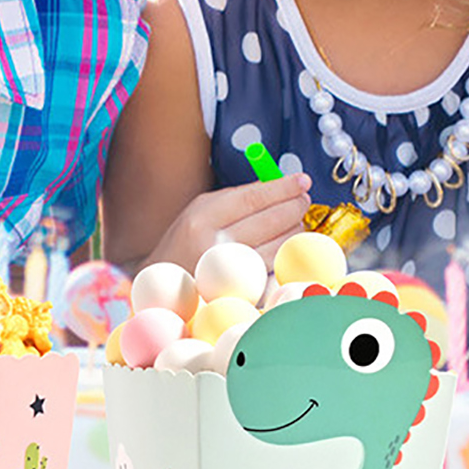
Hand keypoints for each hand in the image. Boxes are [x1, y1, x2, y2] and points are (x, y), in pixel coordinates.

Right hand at [142, 175, 311, 272]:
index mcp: (203, 217)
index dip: (282, 187)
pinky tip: (287, 240)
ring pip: (278, 244)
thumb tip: (277, 185)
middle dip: (294, 206)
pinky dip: (286, 249)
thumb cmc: (186, 240)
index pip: (253, 197)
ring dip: (294, 228)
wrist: (164, 279)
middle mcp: (215, 243)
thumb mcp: (202, 209)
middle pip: (269, 220)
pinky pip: (275, 264)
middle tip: (304, 198)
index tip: (302, 180)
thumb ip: (237, 196)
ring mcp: (230, 270)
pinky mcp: (241, 288)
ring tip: (296, 219)